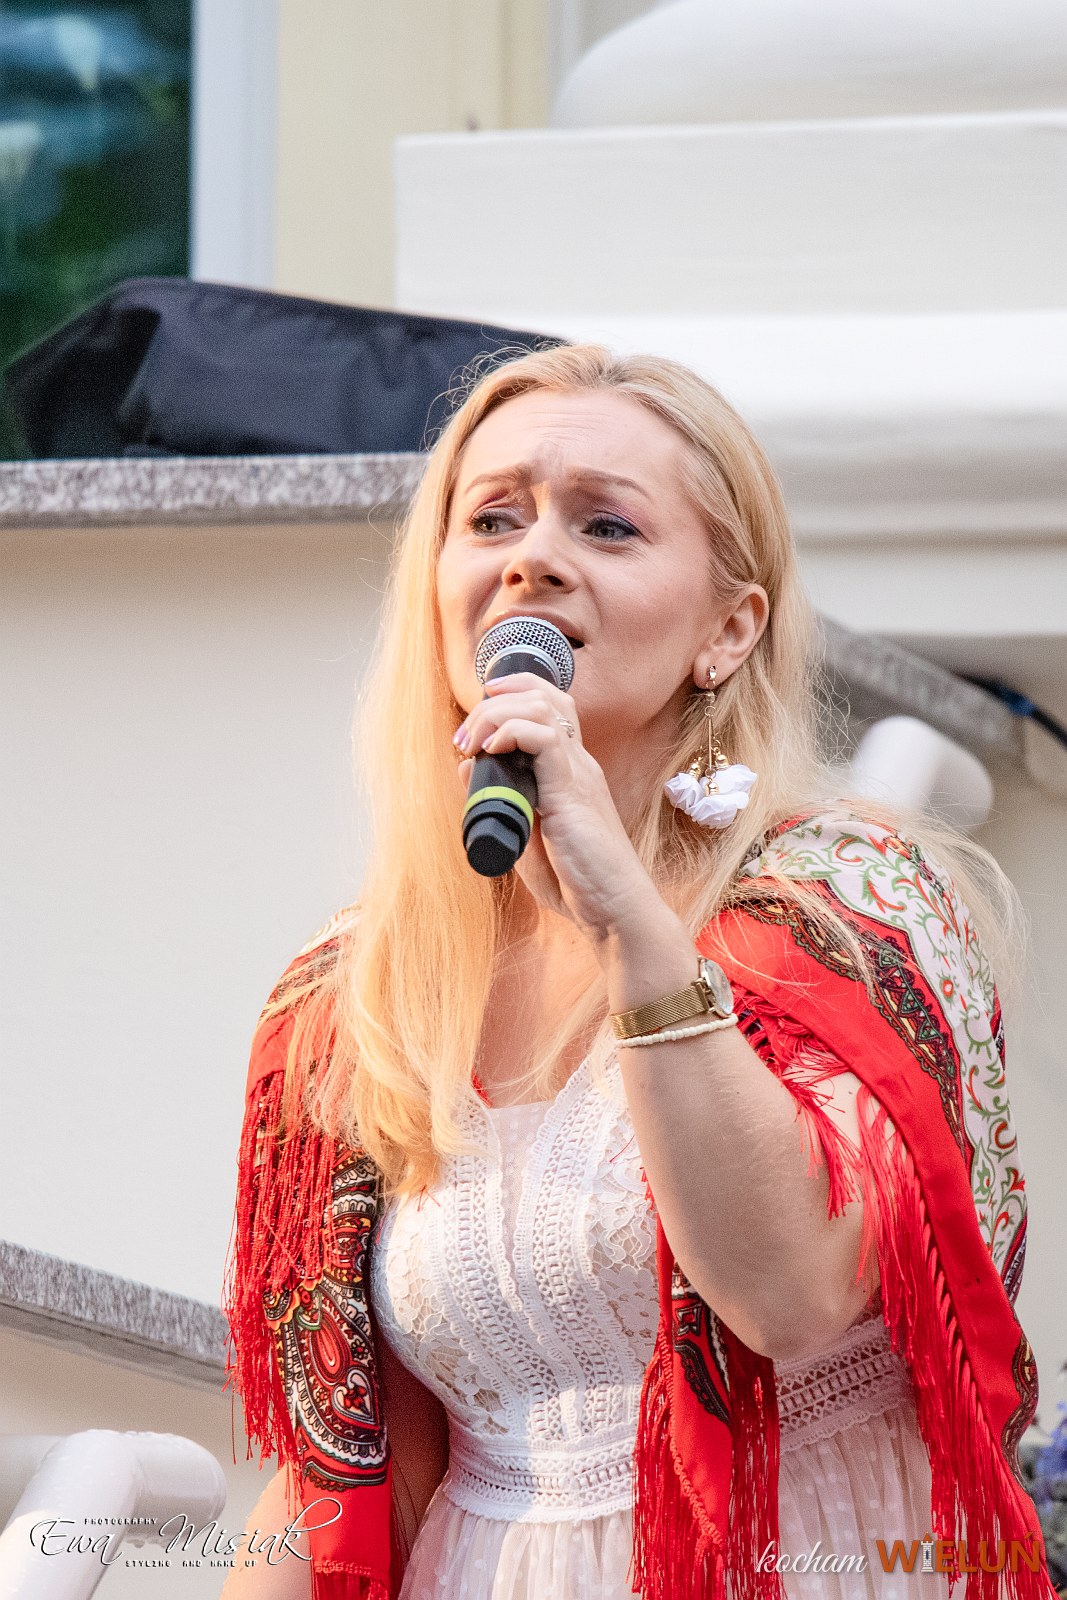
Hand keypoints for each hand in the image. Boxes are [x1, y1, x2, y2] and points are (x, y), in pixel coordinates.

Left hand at [453, 671, 658, 940]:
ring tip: (472, 741)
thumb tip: (467, 767)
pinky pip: (544, 739)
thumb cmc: (578, 882)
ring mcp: (579, 774)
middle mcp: (579, 763)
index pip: (551, 705)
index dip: (513, 694)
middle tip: (464, 735)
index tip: (476, 718)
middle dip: (497, 700)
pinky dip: (511, 733)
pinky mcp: (573, 790)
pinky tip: (491, 752)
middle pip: (546, 695)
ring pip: (543, 707)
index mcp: (571, 771)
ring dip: (497, 714)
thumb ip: (501, 800)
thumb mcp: (526, 835)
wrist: (615, 910)